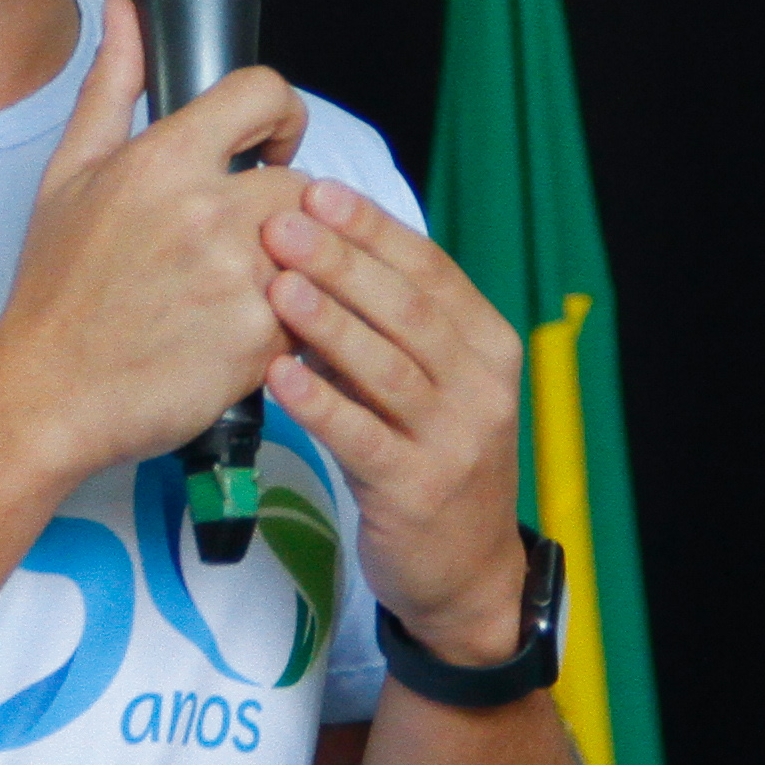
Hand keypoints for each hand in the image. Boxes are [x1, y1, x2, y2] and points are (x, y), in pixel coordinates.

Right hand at [0, 24, 307, 477]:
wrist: (47, 395)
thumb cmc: (56, 290)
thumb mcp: (68, 175)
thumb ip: (110, 88)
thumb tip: (123, 14)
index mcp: (162, 160)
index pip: (262, 91)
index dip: (280, 113)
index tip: (270, 145)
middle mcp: (206, 211)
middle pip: (301, 182)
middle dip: (286, 209)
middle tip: (250, 242)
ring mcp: (239, 276)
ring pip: (313, 250)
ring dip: (293, 269)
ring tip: (244, 293)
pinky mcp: (259, 338)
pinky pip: (308, 314)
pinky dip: (287, 327)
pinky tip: (241, 336)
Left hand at [260, 176, 527, 661]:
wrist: (464, 573)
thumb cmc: (431, 460)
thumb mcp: (432, 386)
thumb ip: (390, 329)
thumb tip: (317, 249)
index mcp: (488, 346)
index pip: (430, 271)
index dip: (372, 229)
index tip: (317, 191)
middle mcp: (482, 388)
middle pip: (408, 311)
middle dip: (342, 261)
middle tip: (280, 223)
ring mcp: (455, 441)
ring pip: (389, 369)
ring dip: (329, 323)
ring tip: (276, 284)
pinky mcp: (417, 492)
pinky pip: (363, 438)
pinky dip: (321, 403)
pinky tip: (280, 374)